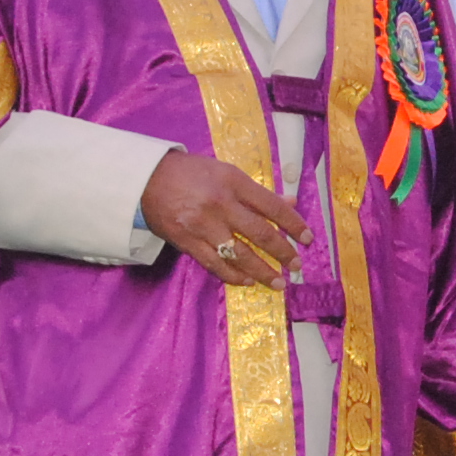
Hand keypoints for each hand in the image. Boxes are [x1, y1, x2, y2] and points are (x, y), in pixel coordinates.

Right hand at [140, 150, 307, 286]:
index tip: (308, 239)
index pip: (273, 206)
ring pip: (240, 254)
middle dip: (282, 252)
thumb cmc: (191, 173)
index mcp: (234, 183)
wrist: (147, 179)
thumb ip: (257, 191)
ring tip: (278, 283)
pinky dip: (233, 275)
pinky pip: (215, 264)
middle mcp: (221, 204)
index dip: (294, 225)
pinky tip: (248, 281)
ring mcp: (203, 225)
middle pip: (260, 233)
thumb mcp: (226, 172)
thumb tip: (290, 201)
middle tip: (296, 266)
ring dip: (262, 271)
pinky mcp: (187, 242)